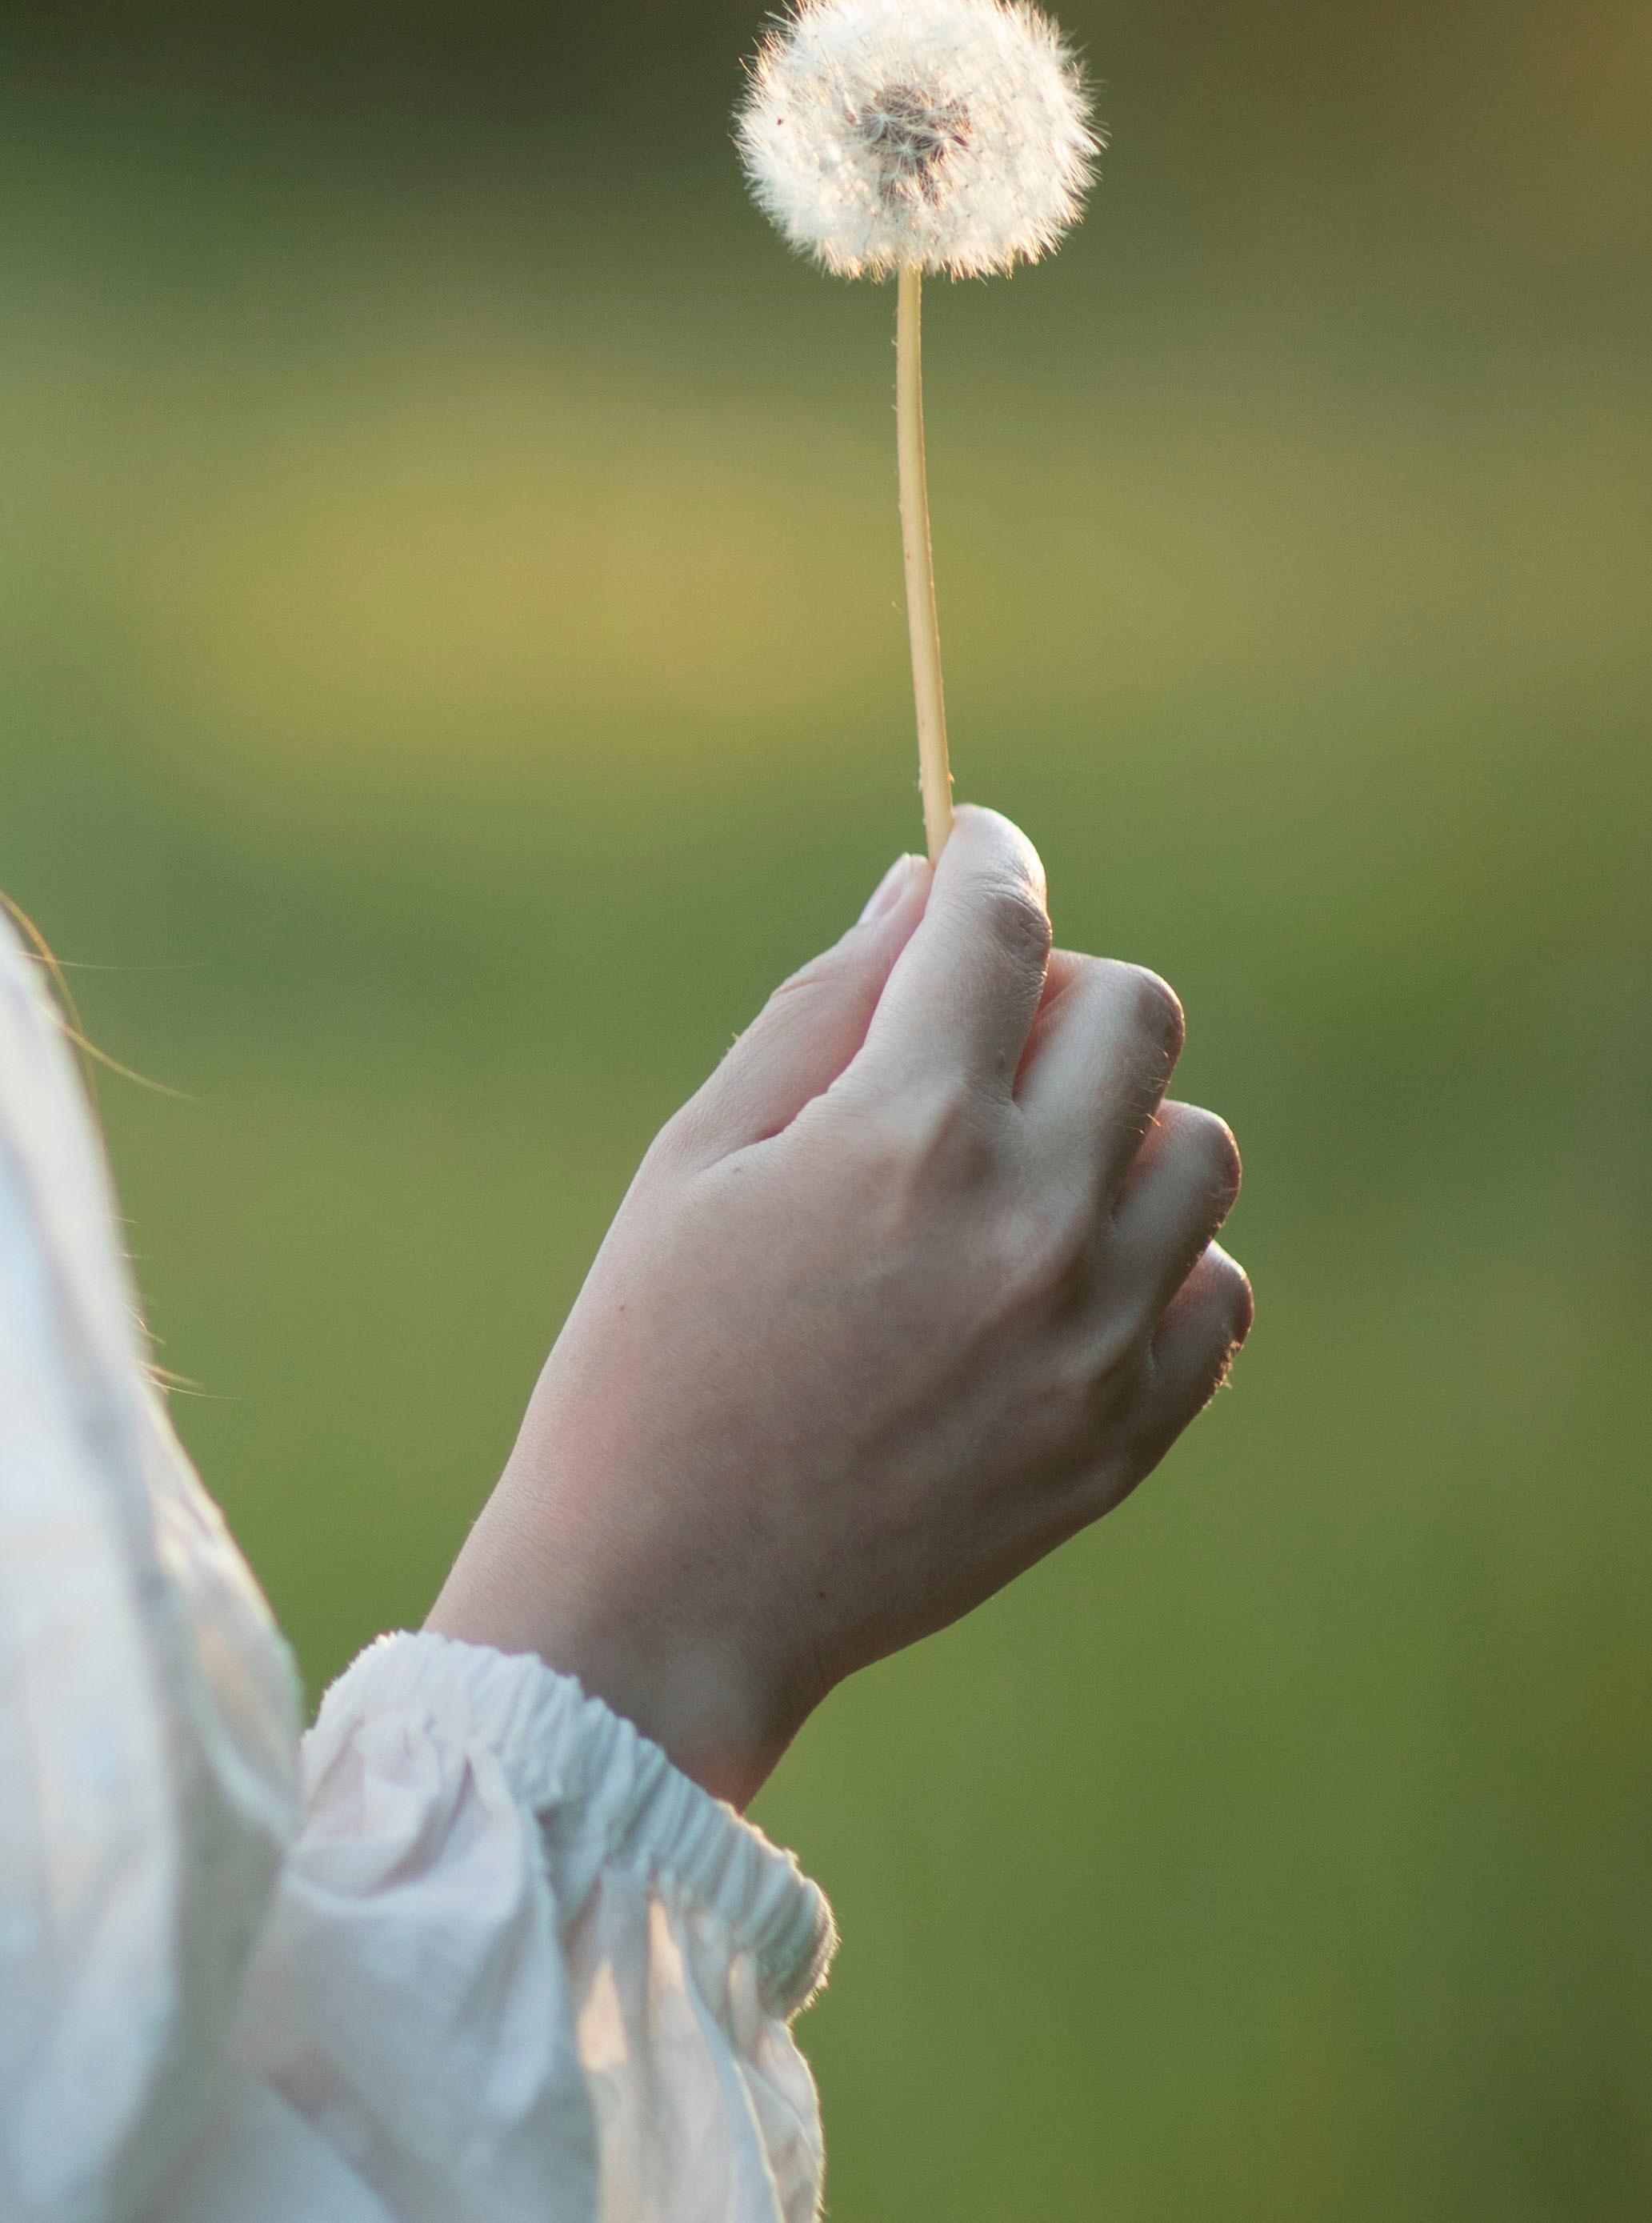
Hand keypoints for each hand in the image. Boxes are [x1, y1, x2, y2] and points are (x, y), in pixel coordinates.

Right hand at [427, 808, 1250, 1806]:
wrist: (665, 1597)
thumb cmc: (647, 1357)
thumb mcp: (699, 1157)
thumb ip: (823, 1005)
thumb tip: (920, 886)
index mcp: (906, 1134)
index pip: (1002, 926)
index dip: (991, 859)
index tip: (980, 849)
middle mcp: (1028, 1224)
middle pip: (1136, 1012)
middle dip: (1060, 987)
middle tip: (982, 1034)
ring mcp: (1092, 1341)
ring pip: (1201, 1147)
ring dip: (1121, 1123)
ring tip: (1020, 1169)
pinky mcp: (1121, 1439)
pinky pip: (1216, 1290)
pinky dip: (1159, 1257)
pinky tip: (1060, 1276)